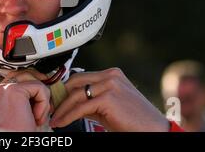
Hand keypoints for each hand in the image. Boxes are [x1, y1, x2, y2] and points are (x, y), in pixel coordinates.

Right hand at [0, 79, 50, 130]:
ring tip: (36, 117)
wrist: (11, 144)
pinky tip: (36, 117)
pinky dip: (44, 104)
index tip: (34, 111)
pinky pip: (40, 87)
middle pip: (26, 75)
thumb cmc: (17, 133)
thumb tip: (41, 80)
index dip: (32, 94)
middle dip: (38, 93)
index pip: (18, 79)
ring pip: (34, 80)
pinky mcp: (14, 91)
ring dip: (41, 100)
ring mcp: (3, 88)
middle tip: (38, 114)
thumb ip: (24, 96)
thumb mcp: (19, 111)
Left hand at [49, 68, 169, 131]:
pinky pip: (80, 107)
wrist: (153, 130)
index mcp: (112, 74)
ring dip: (62, 109)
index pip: (81, 77)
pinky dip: (68, 116)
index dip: (66, 89)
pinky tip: (62, 122)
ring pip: (76, 95)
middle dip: (61, 96)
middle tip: (52, 108)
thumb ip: (92, 100)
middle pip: (75, 82)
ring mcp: (109, 85)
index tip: (57, 100)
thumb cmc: (133, 121)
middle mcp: (110, 75)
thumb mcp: (109, 106)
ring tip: (54, 119)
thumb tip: (70, 102)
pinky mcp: (107, 98)